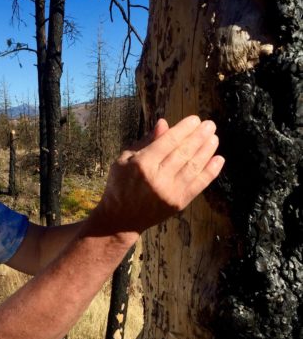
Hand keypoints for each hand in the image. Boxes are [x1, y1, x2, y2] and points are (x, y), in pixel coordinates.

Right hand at [94, 115, 224, 236]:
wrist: (120, 219)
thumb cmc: (120, 185)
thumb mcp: (124, 160)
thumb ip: (145, 142)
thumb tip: (164, 123)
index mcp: (142, 164)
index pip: (168, 142)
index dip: (184, 129)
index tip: (195, 119)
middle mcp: (157, 178)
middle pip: (184, 152)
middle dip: (199, 136)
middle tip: (210, 125)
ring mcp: (170, 192)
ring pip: (194, 166)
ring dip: (207, 151)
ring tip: (214, 138)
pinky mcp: (178, 203)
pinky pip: (199, 185)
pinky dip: (210, 171)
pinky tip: (218, 159)